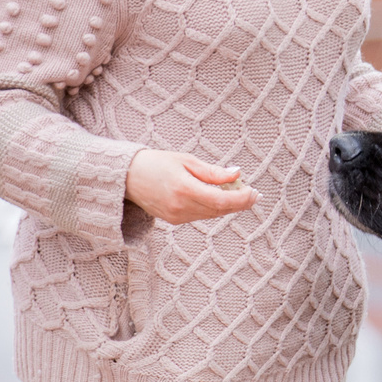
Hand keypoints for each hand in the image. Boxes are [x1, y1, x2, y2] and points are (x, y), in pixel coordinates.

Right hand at [125, 150, 255, 224]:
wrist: (126, 177)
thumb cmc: (156, 163)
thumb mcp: (185, 160)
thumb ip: (212, 171)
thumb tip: (237, 174)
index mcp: (184, 189)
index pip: (221, 200)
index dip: (241, 199)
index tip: (255, 192)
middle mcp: (181, 207)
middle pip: (219, 210)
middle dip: (240, 203)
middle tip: (255, 194)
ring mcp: (177, 216)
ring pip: (212, 214)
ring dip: (228, 205)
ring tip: (241, 193)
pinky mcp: (174, 220)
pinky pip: (201, 215)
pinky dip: (213, 207)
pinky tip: (220, 197)